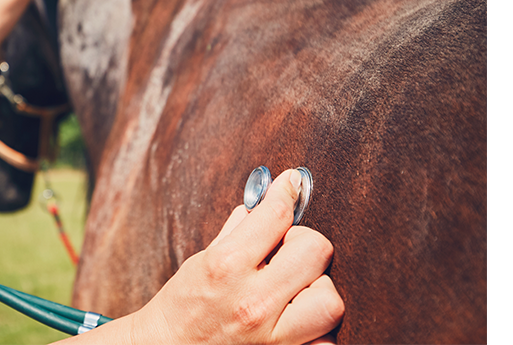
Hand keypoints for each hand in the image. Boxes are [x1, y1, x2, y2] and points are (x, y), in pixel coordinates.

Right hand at [128, 169, 344, 343]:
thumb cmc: (182, 308)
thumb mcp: (202, 260)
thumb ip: (239, 229)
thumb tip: (269, 198)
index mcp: (226, 267)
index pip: (277, 214)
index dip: (287, 191)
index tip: (291, 184)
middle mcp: (252, 302)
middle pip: (316, 251)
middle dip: (303, 245)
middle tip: (286, 254)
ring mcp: (271, 338)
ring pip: (330, 302)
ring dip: (318, 291)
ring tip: (297, 292)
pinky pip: (327, 343)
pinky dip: (319, 332)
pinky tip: (299, 323)